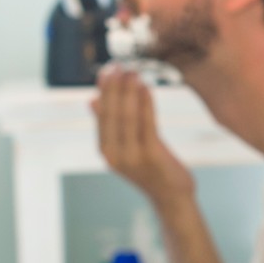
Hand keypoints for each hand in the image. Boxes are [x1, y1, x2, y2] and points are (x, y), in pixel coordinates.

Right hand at [93, 67, 193, 204]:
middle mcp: (114, 155)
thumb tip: (92, 101)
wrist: (171, 197)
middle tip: (119, 65)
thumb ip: (111, 125)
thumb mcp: (126, 147)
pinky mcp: (151, 155)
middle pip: (112, 113)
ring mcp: (131, 156)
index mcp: (106, 151)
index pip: (102, 115)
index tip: (108, 70)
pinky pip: (147, 123)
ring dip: (129, 91)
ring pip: (127, 117)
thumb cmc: (152, 170)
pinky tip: (146, 87)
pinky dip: (145, 103)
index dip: (104, 91)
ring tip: (132, 71)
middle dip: (115, 86)